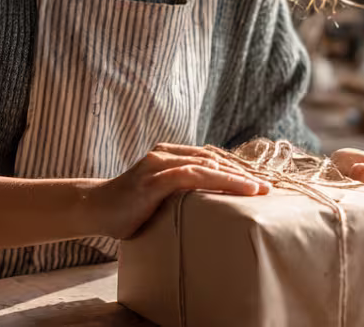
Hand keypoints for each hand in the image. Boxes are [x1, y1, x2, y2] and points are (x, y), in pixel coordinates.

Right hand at [85, 143, 271, 239]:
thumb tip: (210, 207)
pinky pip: (190, 176)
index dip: (238, 168)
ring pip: (207, 165)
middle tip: (269, 187)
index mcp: (170, 155)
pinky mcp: (153, 179)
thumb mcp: (160, 198)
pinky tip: (235, 188)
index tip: (261, 182)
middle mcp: (166, 154)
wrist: (95, 209)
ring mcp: (159, 164)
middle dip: (243, 172)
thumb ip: (181, 194)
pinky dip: (216, 179)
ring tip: (258, 190)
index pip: (212, 157)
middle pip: (214, 158)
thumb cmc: (129, 209)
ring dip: (236, 177)